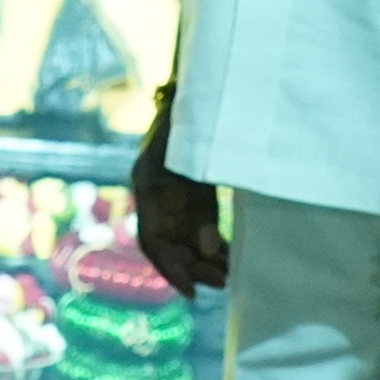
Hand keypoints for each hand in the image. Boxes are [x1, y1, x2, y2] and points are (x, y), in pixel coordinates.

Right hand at [129, 86, 230, 295]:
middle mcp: (155, 193)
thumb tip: (206, 248)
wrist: (202, 86)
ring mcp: (172, 193)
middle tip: (224, 284)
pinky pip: (198, 225)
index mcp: (148, 182)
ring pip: (184, 238)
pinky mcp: (190, 191)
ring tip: (231, 277)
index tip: (191, 292)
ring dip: (206, 260)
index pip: (151, 238)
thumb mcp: (196, 154)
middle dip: (194, 268)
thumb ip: (200, 202)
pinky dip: (214, 243)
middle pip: (170, 244)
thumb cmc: (197, 114)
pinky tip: (231, 256)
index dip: (169, 268)